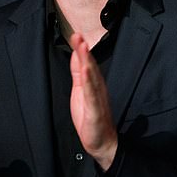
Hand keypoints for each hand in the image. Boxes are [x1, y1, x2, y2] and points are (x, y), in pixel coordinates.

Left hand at [69, 33, 117, 170]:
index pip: (87, 64)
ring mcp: (98, 99)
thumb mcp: (80, 91)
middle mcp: (98, 89)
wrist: (101, 142)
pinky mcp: (95, 111)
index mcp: (93, 84)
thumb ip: (78, 73)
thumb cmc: (90, 117)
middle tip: (78, 36)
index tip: (75, 35)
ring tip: (82, 48)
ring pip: (92, 78)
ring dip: (88, 62)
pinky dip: (89, 83)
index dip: (81, 50)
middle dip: (84, 51)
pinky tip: (86, 73)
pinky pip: (92, 95)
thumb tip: (77, 55)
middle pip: (91, 67)